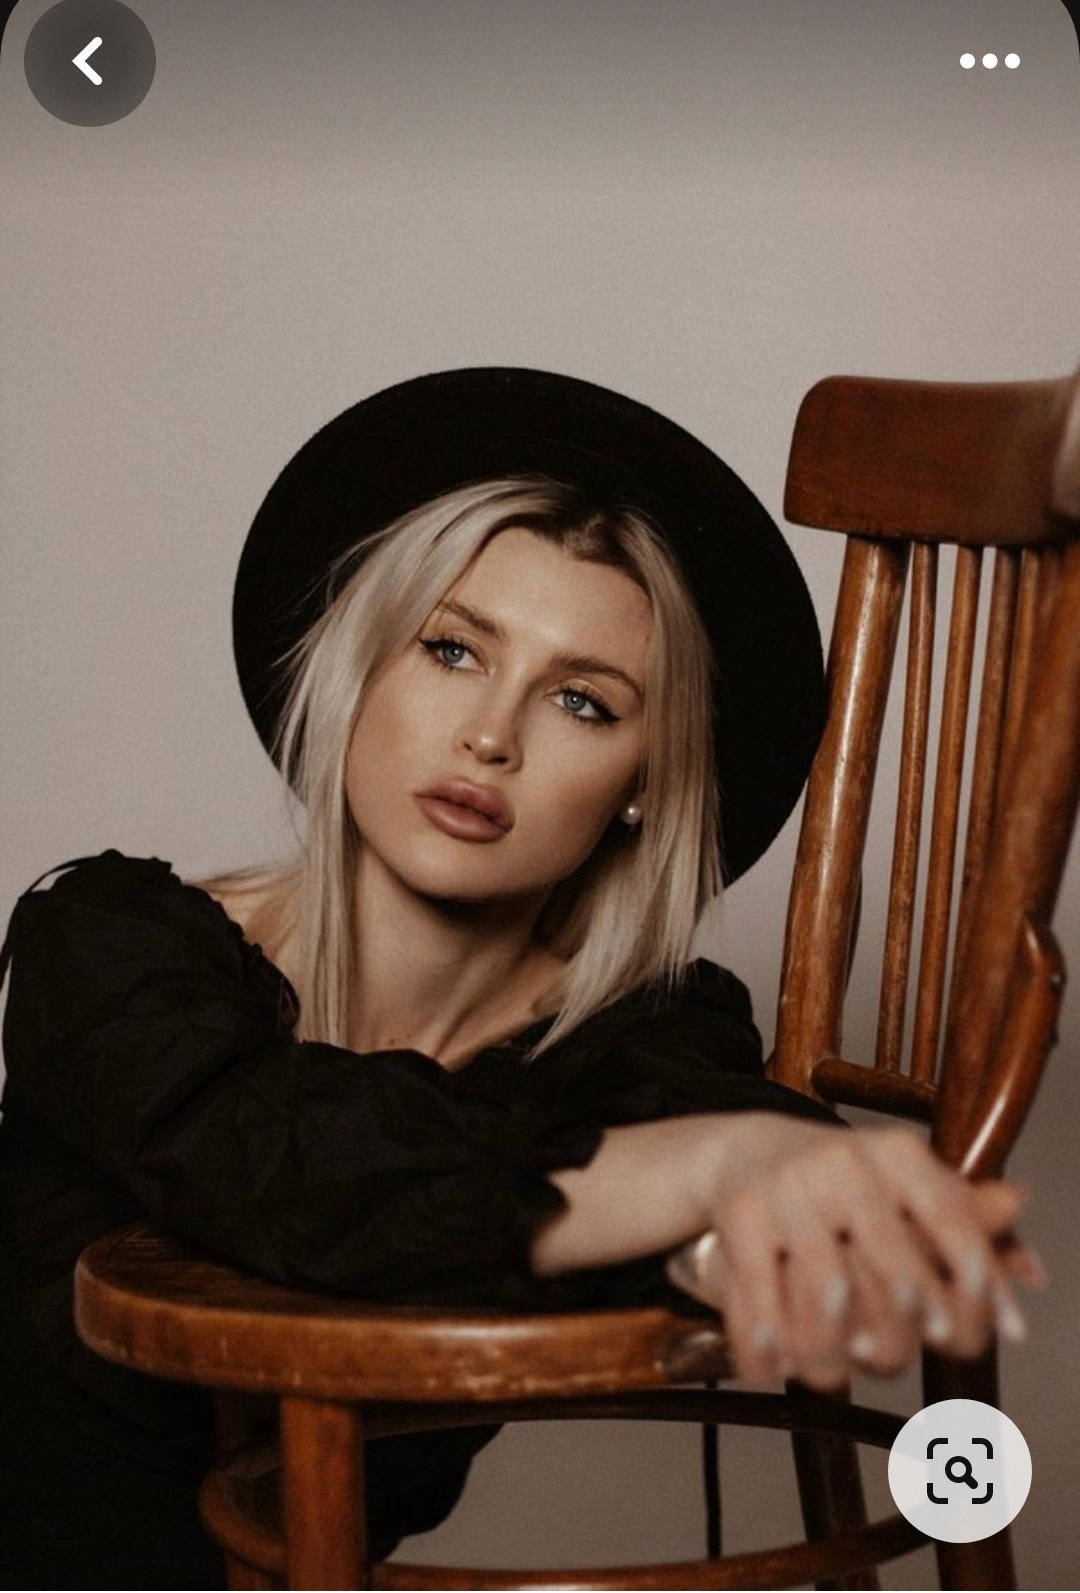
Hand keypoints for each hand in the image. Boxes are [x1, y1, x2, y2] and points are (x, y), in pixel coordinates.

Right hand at [664, 1117, 1045, 1391]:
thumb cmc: (847, 1186)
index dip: (979, 1276)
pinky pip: (758, 1295)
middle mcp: (844, 1161)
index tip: (1004, 1330)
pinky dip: (767, 1341)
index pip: (949, 1214)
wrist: (745, 1149)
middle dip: (905, 1326)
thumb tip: (1032, 1273)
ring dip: (833, 1349)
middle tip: (900, 1353)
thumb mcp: (906, 1191)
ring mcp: (788, 1187)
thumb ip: (969, 1230)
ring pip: (825, 1293)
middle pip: (891, 1265)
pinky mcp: (739, 1214)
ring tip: (837, 1372)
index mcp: (897, 1153)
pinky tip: (776, 1366)